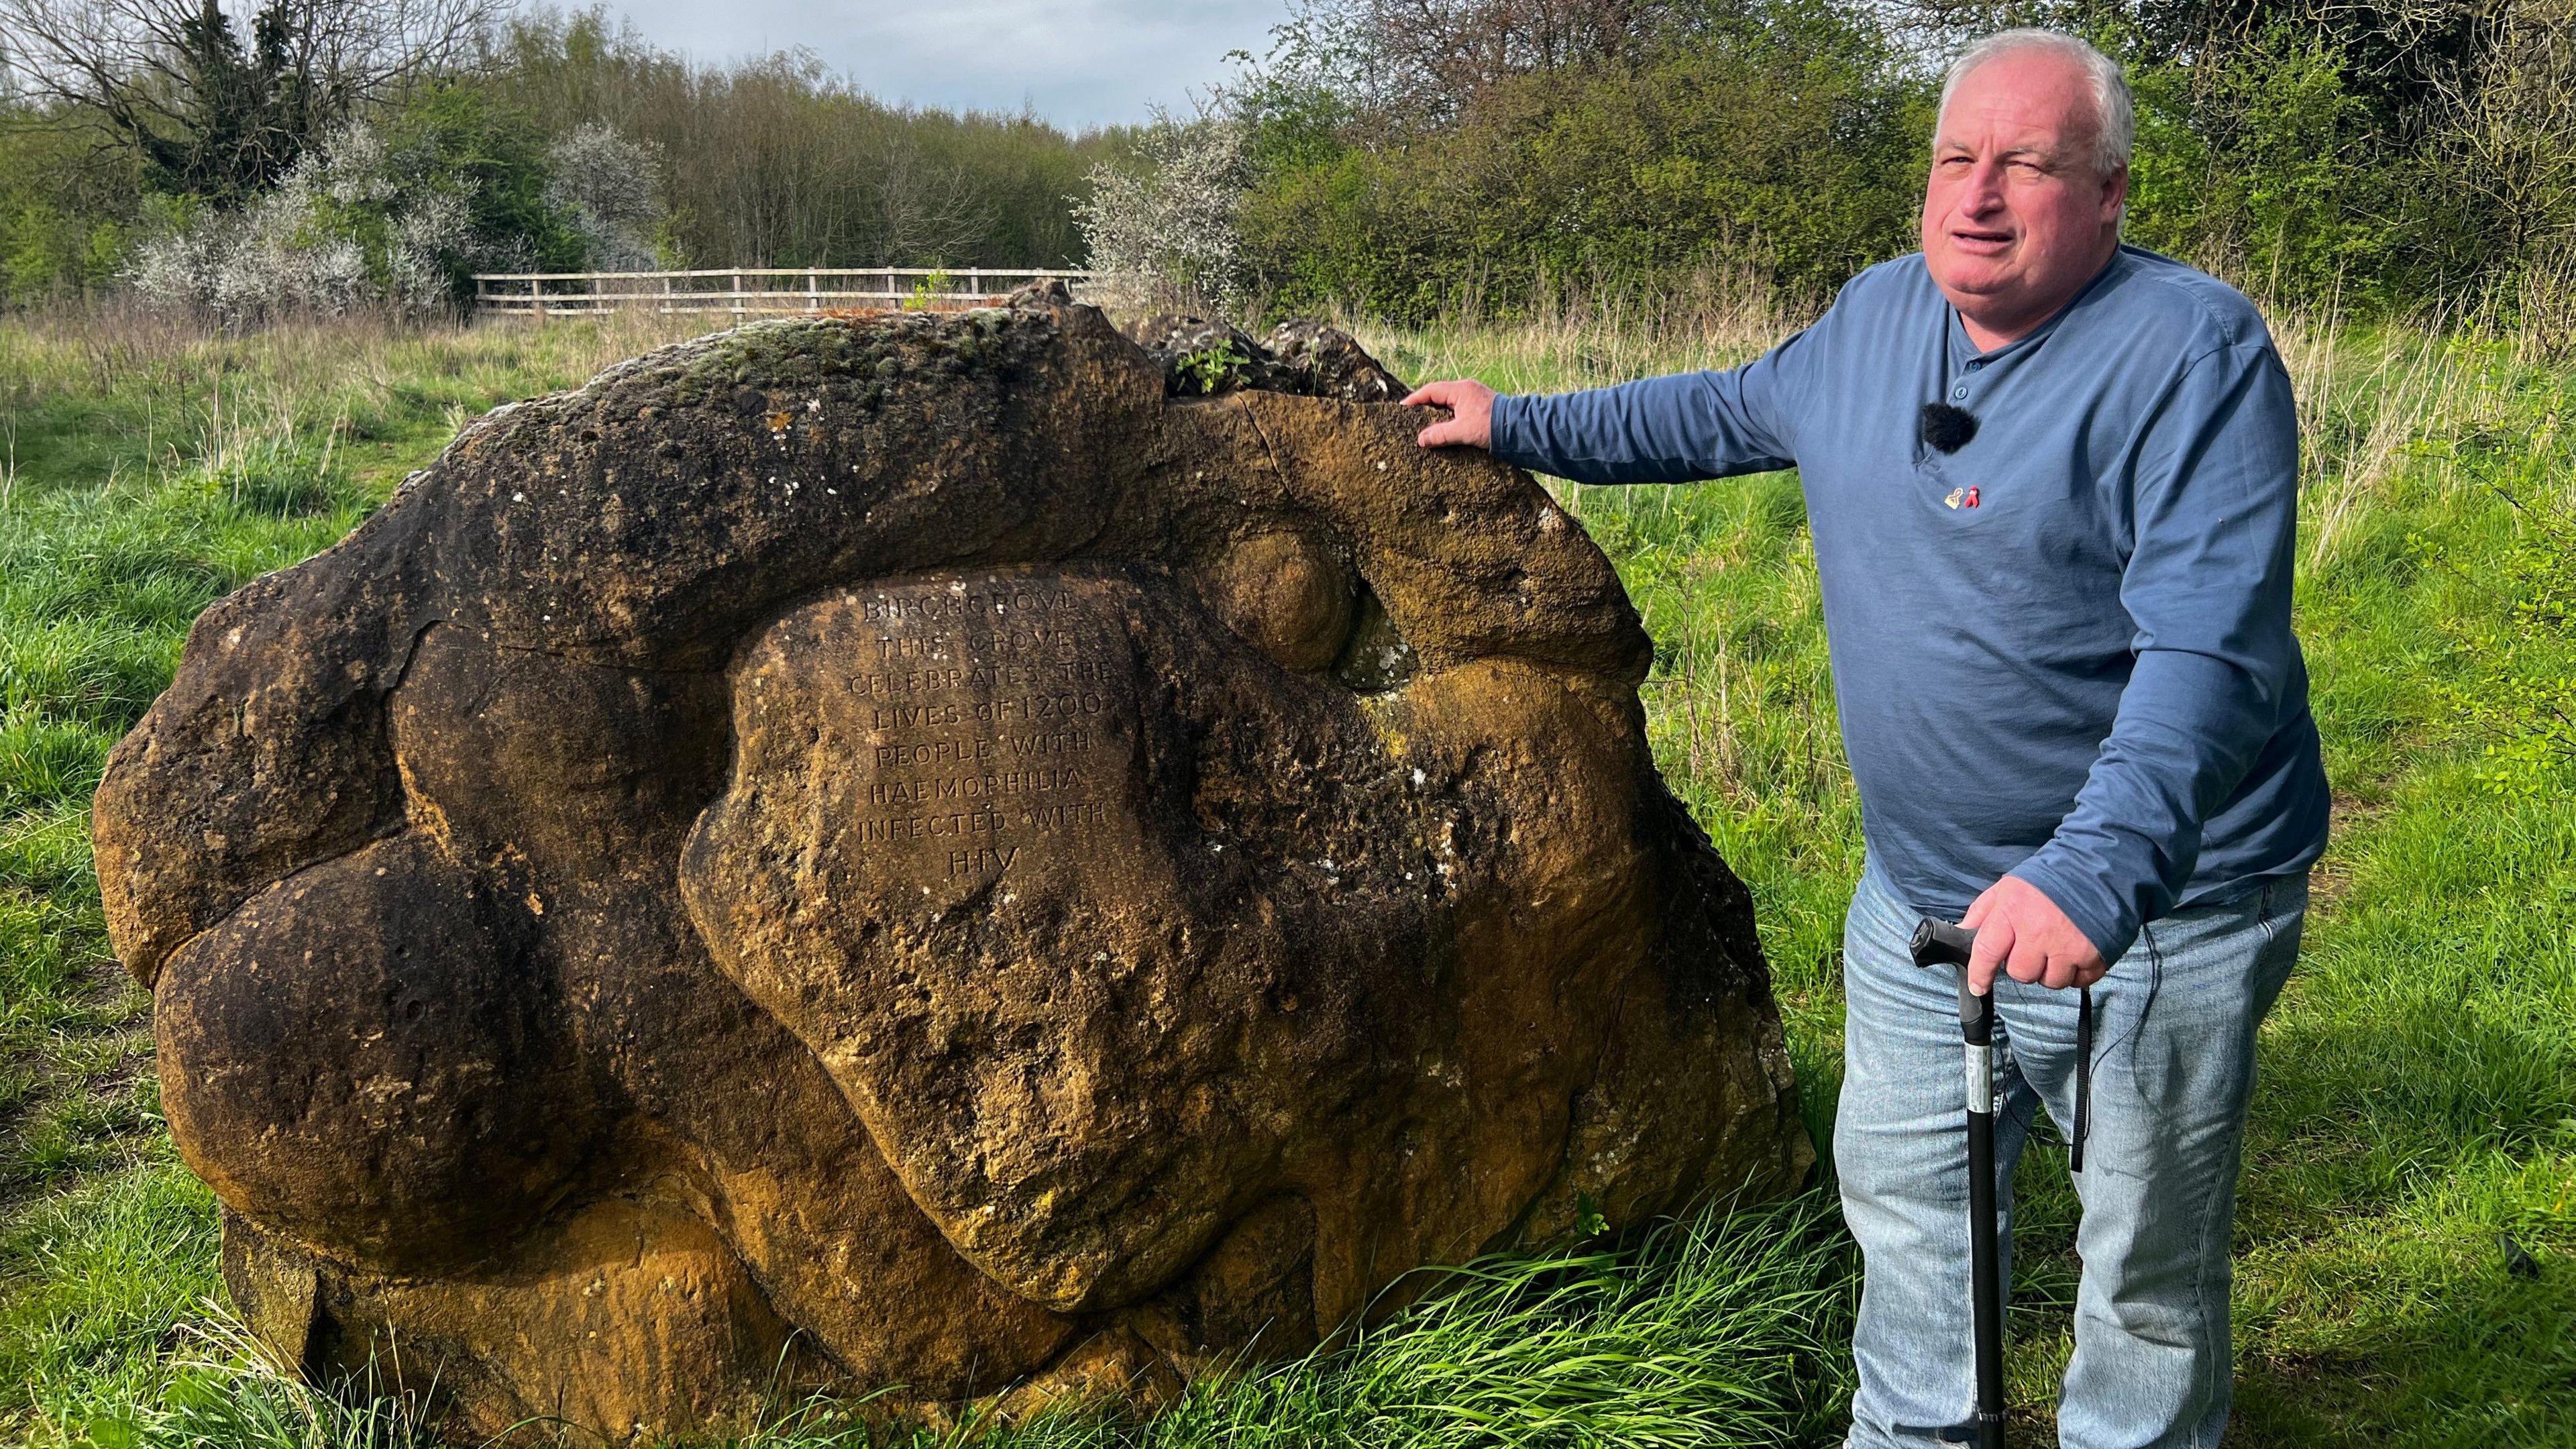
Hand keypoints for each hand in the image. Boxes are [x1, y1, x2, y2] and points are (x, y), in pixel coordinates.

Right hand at [1403, 379, 1496, 448]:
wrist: (1518, 429)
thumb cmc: (1491, 426)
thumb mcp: (1463, 431)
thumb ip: (1440, 434)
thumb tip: (1421, 439)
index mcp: (1460, 390)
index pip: (1431, 391)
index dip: (1415, 399)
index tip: (1402, 408)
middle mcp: (1466, 389)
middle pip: (1438, 394)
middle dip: (1423, 405)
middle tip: (1409, 416)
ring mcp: (1473, 396)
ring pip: (1448, 402)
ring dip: (1436, 411)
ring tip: (1422, 423)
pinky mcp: (1479, 406)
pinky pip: (1457, 407)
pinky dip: (1447, 415)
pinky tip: (1442, 426)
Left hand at [1960, 875, 2107, 993]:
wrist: (2097, 869)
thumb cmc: (2048, 879)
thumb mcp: (2007, 887)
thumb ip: (1982, 910)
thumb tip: (1962, 931)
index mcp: (2013, 912)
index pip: (1987, 951)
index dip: (1980, 973)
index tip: (1978, 986)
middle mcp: (2039, 932)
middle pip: (2022, 973)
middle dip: (2023, 966)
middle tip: (2032, 948)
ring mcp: (2068, 946)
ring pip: (2051, 981)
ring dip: (2050, 972)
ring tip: (2055, 950)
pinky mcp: (2094, 955)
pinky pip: (2079, 982)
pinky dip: (2075, 974)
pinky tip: (2074, 956)